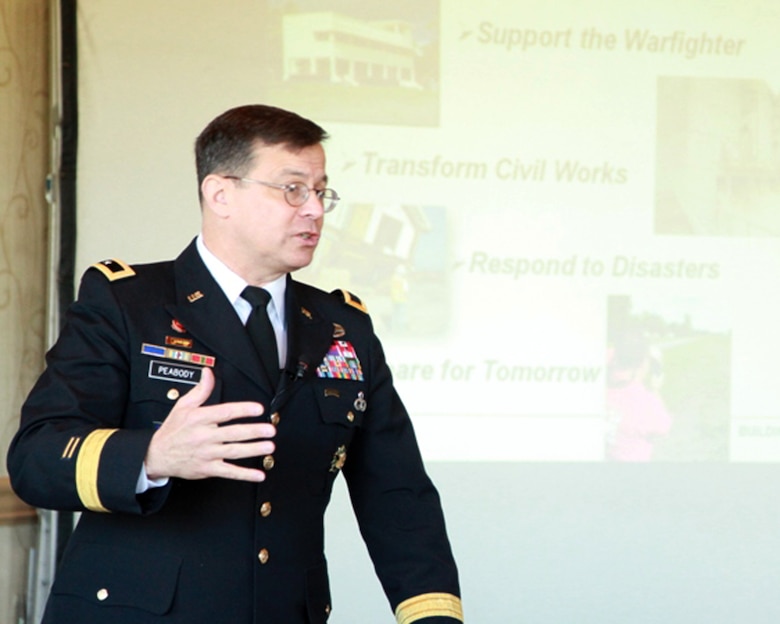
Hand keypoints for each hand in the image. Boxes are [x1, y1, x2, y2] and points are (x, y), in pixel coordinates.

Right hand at [144, 367, 275, 481]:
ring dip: (253, 450)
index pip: (224, 413)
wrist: (157, 456)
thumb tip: (208, 373)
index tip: (258, 409)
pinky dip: (244, 474)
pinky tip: (258, 474)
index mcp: (199, 419)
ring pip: (233, 451)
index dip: (242, 410)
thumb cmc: (173, 430)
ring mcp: (207, 454)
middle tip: (270, 430)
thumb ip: (200, 390)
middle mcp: (204, 437)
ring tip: (269, 446)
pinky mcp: (207, 469)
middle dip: (253, 432)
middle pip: (232, 433)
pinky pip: (228, 471)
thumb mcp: (183, 406)